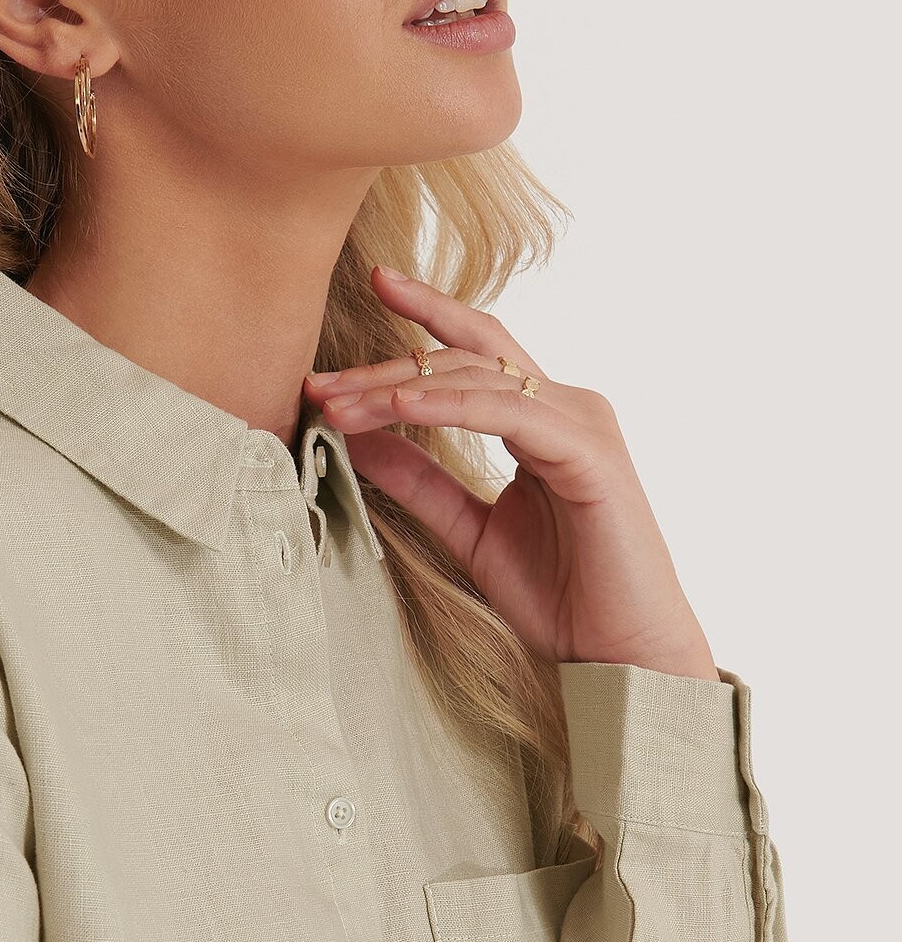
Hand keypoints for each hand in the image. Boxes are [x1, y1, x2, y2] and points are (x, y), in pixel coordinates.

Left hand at [303, 267, 719, 681]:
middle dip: (386, 364)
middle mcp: (567, 408)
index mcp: (544, 420)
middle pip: (467, 358)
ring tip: (339, 403)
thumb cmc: (563, 598)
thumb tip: (359, 436)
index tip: (373, 287)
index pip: (477, 351)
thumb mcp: (469, 530)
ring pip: (479, 378)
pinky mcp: (591, 452)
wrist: (620, 653)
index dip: (425, 317)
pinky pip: (506, 413)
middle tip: (320, 382)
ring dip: (399, 387)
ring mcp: (583, 424)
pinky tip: (399, 406)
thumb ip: (420, 480)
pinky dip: (449, 406)